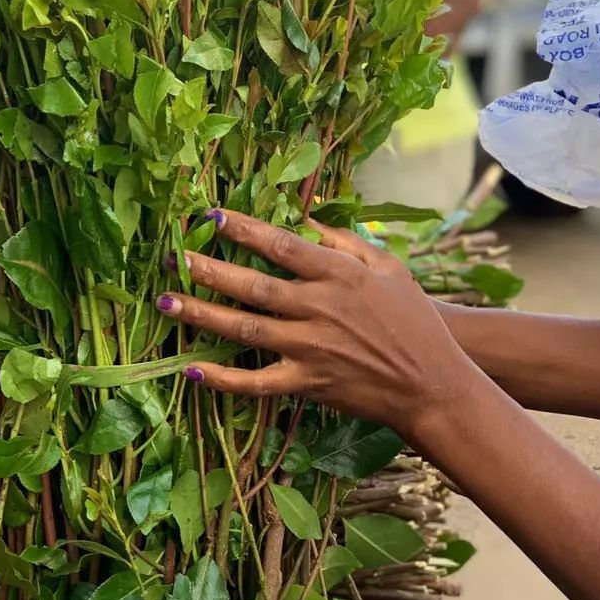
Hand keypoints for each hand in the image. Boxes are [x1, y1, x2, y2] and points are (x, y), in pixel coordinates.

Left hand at [157, 210, 473, 438]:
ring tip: (165, 302)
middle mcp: (319, 308)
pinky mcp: (307, 383)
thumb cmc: (414, 320)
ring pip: (245, 329)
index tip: (210, 216)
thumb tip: (307, 216)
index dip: (244, 229)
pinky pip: (256, 382)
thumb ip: (346, 241)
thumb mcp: (389, 267)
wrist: (433, 384)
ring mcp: (310, 348)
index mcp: (338, 275)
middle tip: (171, 257)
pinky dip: (223, 379)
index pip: (281, 245)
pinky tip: (192, 369)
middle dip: (208, 269)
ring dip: (202, 315)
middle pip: (252, 285)